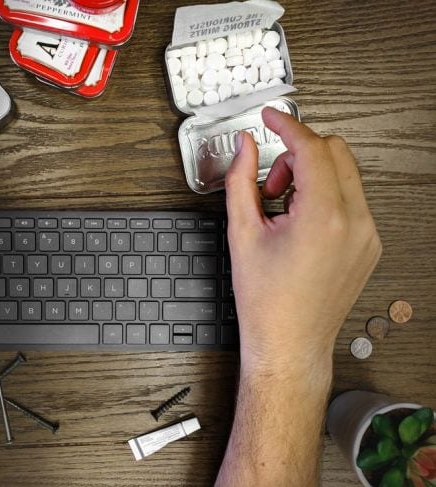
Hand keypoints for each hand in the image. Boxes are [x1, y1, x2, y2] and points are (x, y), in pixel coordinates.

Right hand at [225, 107, 381, 372]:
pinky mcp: (368, 244)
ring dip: (312, 175)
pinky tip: (299, 222)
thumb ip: (240, 181)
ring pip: (345, 173)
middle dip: (298, 154)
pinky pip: (351, 199)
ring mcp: (367, 234)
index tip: (271, 118)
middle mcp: (354, 222)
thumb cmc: (267, 301)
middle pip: (335, 151)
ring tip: (282, 208)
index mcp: (323, 217)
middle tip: (271, 183)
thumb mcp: (242, 234)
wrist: (289, 342)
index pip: (311, 148)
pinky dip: (325, 195)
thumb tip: (245, 147)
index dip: (286, 126)